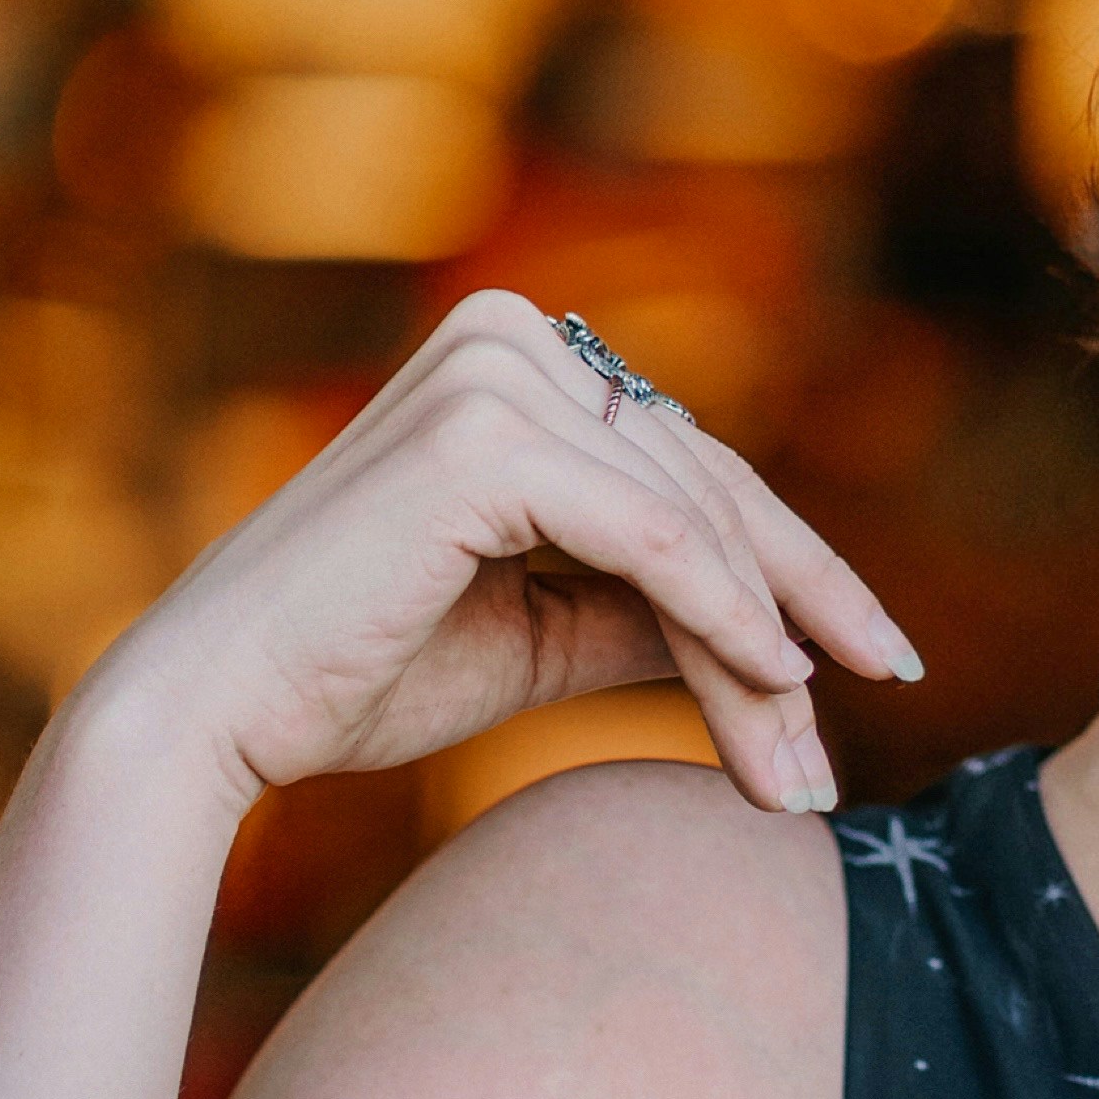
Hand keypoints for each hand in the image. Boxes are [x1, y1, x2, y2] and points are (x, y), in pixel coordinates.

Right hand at [79, 288, 917, 823]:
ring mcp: (493, 374)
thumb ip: (649, 611)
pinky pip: (650, 539)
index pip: (685, 467)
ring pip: (690, 522)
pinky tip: (779, 687)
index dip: (790, 565)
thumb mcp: (541, 634)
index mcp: (512, 362)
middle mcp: (507, 340)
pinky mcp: (485, 439)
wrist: (217, 713)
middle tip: (881, 700)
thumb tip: (780, 638)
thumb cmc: (357, 678)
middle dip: (799, 608)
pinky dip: (723, 618)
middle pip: (705, 486)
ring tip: (810, 759)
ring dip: (767, 647)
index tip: (875, 655)